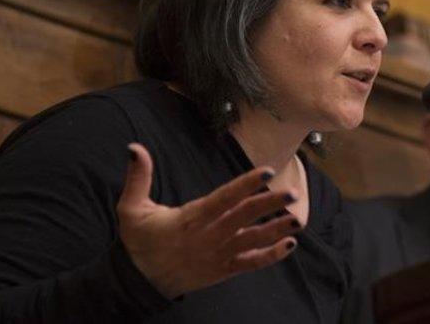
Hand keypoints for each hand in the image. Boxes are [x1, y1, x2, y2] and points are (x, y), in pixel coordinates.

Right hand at [118, 143, 301, 299]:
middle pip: (243, 217)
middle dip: (269, 204)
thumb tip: (134, 148)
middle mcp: (209, 236)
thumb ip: (138, 178)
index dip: (245, 184)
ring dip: (276, 229)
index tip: (266, 171)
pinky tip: (289, 244)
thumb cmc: (138, 241)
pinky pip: (250, 263)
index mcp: (191, 217)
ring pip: (252, 240)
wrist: (139, 283)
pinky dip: (271, 255)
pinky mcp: (223, 270)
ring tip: (298, 220)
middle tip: (292, 193)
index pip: (223, 198)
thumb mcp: (131, 209)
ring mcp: (218, 255)